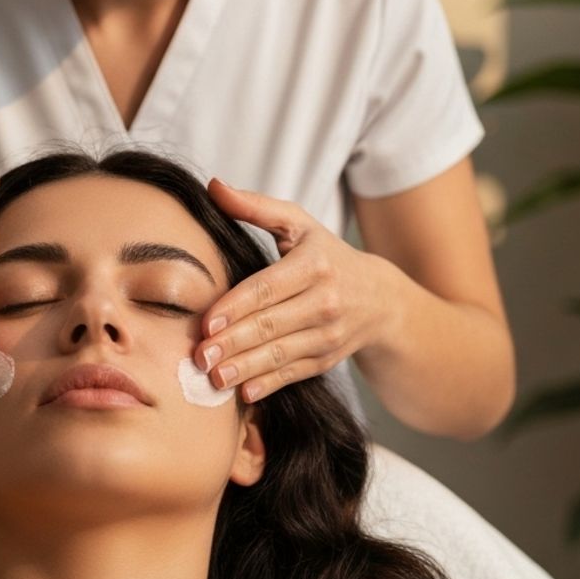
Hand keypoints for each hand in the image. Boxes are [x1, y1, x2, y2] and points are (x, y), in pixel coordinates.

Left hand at [193, 178, 387, 403]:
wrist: (380, 298)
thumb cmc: (325, 256)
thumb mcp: (298, 225)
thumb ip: (256, 207)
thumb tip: (214, 186)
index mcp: (313, 265)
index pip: (267, 288)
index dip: (236, 306)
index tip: (207, 322)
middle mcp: (325, 301)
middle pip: (271, 325)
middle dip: (233, 342)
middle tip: (199, 355)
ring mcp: (328, 335)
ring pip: (281, 354)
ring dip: (245, 368)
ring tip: (213, 376)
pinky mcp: (326, 360)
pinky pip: (293, 374)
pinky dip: (268, 386)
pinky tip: (242, 393)